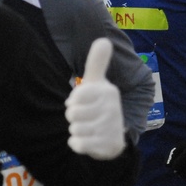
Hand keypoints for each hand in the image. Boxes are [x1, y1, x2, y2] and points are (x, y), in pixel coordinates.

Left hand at [66, 39, 124, 159]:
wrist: (112, 138)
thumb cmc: (99, 106)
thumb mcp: (98, 84)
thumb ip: (97, 63)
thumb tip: (104, 39)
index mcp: (108, 92)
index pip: (76, 96)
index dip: (74, 101)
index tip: (83, 102)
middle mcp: (112, 109)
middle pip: (72, 113)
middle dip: (74, 117)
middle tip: (85, 117)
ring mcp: (110, 127)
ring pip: (74, 129)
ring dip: (76, 130)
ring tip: (88, 128)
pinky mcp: (107, 145)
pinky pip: (77, 144)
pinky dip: (77, 144)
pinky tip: (88, 140)